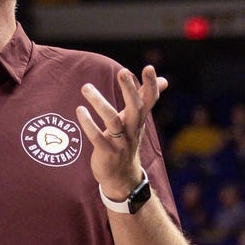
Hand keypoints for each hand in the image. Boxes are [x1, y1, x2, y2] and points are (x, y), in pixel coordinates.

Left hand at [76, 65, 167, 199]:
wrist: (122, 177)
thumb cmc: (127, 141)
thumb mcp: (137, 120)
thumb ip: (146, 99)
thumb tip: (165, 80)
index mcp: (139, 119)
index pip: (150, 100)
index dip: (151, 85)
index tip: (149, 67)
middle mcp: (132, 129)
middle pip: (135, 108)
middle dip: (129, 90)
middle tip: (122, 71)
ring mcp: (120, 142)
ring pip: (113, 121)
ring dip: (99, 103)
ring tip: (86, 87)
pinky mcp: (106, 153)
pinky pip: (97, 137)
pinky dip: (88, 124)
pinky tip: (80, 110)